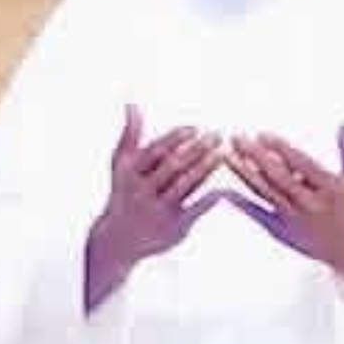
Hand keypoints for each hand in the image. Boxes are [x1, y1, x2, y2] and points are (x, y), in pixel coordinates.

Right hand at [87, 107, 222, 280]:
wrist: (119, 240)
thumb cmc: (124, 193)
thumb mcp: (121, 165)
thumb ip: (130, 134)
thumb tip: (132, 103)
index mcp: (130, 173)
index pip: (154, 151)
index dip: (175, 138)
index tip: (195, 128)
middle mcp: (142, 191)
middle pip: (173, 167)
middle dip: (196, 149)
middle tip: (217, 135)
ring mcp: (158, 211)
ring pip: (185, 186)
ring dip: (206, 168)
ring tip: (223, 153)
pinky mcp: (173, 228)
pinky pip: (195, 210)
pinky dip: (209, 198)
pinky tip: (224, 187)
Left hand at [229, 125, 343, 295]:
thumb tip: (343, 123)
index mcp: (332, 189)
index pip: (302, 164)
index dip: (281, 149)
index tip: (261, 134)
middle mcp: (312, 205)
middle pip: (279, 177)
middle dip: (256, 156)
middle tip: (236, 137)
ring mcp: (296, 221)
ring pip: (266, 193)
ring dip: (244, 173)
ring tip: (227, 155)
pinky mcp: (284, 233)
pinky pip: (259, 215)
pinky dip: (242, 203)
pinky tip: (225, 189)